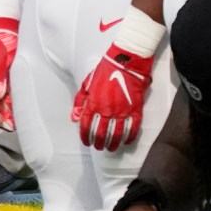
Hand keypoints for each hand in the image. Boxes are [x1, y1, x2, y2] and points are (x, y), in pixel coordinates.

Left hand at [73, 18, 160, 151]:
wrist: (126, 62)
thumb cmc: (105, 71)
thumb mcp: (87, 84)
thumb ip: (80, 102)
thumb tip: (74, 118)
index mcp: (93, 104)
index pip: (86, 126)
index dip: (85, 137)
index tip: (87, 143)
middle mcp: (107, 110)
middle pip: (101, 133)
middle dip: (99, 143)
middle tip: (99, 148)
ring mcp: (122, 111)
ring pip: (117, 134)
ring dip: (113, 143)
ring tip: (111, 148)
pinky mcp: (136, 109)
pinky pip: (133, 127)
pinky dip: (130, 136)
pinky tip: (127, 141)